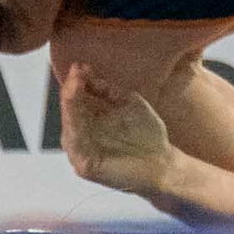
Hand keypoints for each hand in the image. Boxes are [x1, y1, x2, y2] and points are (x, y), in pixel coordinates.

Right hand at [59, 64, 173, 194]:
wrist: (163, 161)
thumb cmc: (146, 133)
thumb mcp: (127, 102)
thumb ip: (106, 90)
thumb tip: (84, 71)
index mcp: (91, 118)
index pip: (77, 98)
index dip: (76, 82)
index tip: (79, 66)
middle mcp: (83, 134)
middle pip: (70, 111)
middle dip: (71, 92)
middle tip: (75, 75)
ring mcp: (83, 151)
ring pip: (70, 128)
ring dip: (70, 108)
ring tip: (74, 90)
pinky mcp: (86, 167)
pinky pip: (76, 148)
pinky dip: (75, 131)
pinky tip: (75, 117)